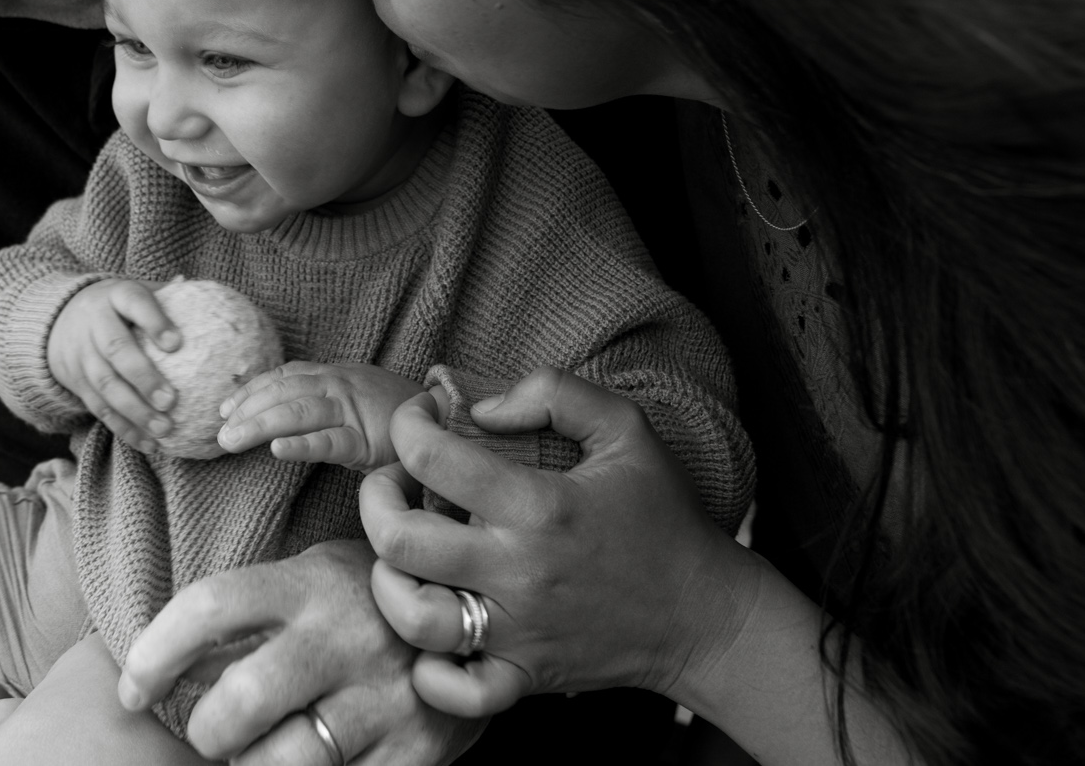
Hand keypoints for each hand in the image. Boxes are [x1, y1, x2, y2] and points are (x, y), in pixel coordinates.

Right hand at [47, 279, 180, 453]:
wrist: (57, 320)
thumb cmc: (116, 307)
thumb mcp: (135, 291)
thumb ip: (170, 295)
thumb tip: (215, 300)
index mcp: (116, 295)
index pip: (133, 302)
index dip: (153, 322)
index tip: (176, 344)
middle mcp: (94, 323)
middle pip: (115, 349)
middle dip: (143, 377)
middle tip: (170, 401)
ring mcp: (82, 354)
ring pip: (105, 385)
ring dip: (135, 411)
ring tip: (164, 429)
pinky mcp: (77, 383)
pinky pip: (99, 408)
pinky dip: (124, 429)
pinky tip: (149, 444)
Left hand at [118, 539, 484, 765]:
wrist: (485, 618)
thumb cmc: (368, 603)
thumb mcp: (317, 576)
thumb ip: (255, 610)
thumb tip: (159, 665)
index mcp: (309, 582)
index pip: (209, 607)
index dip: (154, 653)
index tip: (133, 689)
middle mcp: (345, 636)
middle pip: (243, 700)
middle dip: (208, 732)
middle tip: (212, 734)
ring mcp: (385, 697)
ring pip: (286, 763)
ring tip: (261, 756)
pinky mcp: (416, 751)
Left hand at [216, 362, 426, 470]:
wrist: (450, 419)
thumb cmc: (397, 414)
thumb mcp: (355, 397)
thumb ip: (323, 400)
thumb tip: (279, 416)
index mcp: (334, 375)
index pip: (283, 376)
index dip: (251, 390)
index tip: (223, 407)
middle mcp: (339, 386)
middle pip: (282, 392)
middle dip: (246, 410)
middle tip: (218, 434)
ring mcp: (354, 411)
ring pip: (298, 412)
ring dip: (260, 425)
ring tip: (231, 440)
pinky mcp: (369, 441)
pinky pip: (330, 442)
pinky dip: (302, 445)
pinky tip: (277, 451)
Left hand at [360, 367, 760, 718]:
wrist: (707, 615)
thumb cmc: (663, 515)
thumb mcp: (626, 427)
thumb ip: (552, 392)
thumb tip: (477, 406)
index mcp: (541, 506)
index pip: (435, 458)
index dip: (408, 424)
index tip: (420, 417)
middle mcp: (520, 572)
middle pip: (399, 541)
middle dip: (377, 498)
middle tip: (396, 482)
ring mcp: (518, 632)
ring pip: (412, 617)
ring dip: (388, 580)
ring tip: (404, 553)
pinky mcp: (525, 678)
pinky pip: (454, 693)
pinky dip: (429, 669)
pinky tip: (435, 629)